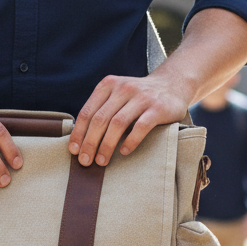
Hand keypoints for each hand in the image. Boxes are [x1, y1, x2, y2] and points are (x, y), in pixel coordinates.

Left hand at [70, 74, 188, 167]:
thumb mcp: (117, 94)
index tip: (74, 151)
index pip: (87, 112)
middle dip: (90, 143)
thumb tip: (80, 139)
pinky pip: (141, 126)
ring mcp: (141, 97)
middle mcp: (123, 88)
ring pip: (117, 123)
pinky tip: (124, 151)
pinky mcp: (158, 108)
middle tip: (85, 161)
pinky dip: (131, 140)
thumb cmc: (138, 97)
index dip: (78, 133)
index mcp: (108, 85)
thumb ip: (102, 109)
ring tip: (102, 161)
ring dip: (107, 145)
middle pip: (100, 119)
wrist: (172, 84)